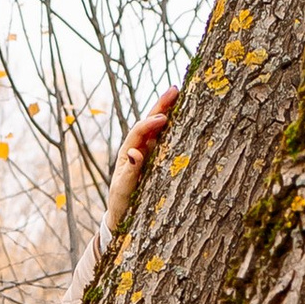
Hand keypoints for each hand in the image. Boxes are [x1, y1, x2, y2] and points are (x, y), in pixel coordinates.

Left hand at [106, 84, 180, 239]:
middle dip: (161, 106)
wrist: (123, 214)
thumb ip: (130, 171)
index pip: (139, 132)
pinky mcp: (157, 158)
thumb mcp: (124, 188)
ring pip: (158, 127)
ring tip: (178, 94)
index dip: (150, 123)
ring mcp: (148, 151)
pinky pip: (165, 138)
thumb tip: (135, 151)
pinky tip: (182, 114)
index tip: (163, 118)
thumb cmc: (123, 202)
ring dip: (167, 110)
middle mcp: (138, 147)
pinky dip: (173, 125)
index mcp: (128, 152)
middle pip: (149, 122)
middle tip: (174, 89)